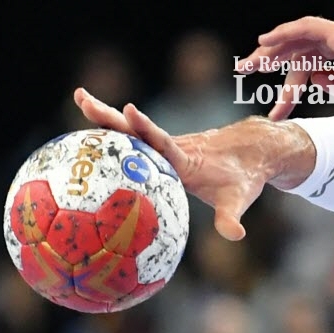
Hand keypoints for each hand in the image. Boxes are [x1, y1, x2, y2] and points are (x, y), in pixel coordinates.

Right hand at [74, 89, 310, 240]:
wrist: (254, 151)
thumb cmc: (244, 178)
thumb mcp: (238, 199)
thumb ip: (231, 218)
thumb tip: (237, 235)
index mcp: (185, 160)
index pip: (163, 143)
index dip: (146, 128)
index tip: (129, 110)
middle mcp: (173, 147)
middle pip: (137, 131)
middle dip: (110, 116)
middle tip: (82, 99)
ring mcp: (165, 145)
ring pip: (131, 130)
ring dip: (105, 116)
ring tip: (79, 97)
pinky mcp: (161, 147)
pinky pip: (133, 137)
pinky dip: (112, 129)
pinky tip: (88, 129)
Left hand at [236, 13, 333, 119]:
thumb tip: (317, 80)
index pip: (313, 59)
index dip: (294, 78)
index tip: (282, 99)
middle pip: (299, 47)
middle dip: (271, 60)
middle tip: (247, 71)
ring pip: (297, 39)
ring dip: (271, 52)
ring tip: (248, 66)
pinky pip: (304, 29)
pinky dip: (283, 34)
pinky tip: (264, 43)